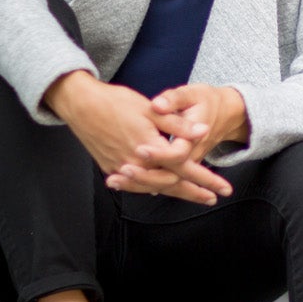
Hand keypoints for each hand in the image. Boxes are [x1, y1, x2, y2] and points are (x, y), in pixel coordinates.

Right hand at [44, 71, 231, 205]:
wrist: (80, 104)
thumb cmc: (116, 103)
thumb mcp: (152, 110)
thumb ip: (178, 125)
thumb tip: (204, 132)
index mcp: (150, 150)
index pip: (184, 169)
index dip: (206, 179)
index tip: (222, 188)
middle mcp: (135, 164)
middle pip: (171, 185)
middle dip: (194, 192)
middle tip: (212, 198)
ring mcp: (120, 168)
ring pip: (153, 187)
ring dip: (174, 193)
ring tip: (192, 196)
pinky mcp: (110, 167)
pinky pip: (135, 184)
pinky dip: (149, 188)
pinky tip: (158, 190)